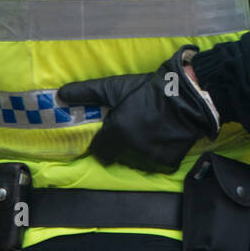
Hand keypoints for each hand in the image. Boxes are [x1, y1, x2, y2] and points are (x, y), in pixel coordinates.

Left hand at [58, 53, 218, 172]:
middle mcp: (132, 148)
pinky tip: (165, 138)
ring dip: (141, 150)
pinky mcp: (169, 161)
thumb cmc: (150, 89)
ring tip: (151, 132)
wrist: (190, 95)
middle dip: (123, 146)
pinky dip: (160, 153)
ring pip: (138, 160)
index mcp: (117, 131)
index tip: (110, 135)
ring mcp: (152, 157)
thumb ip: (87, 93)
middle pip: (119, 155)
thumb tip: (59, 95)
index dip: (103, 143)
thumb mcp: (116, 87)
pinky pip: (159, 163)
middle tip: (133, 130)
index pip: (100, 150)